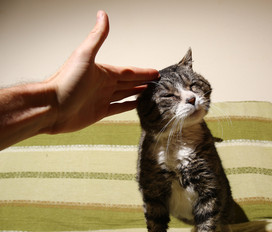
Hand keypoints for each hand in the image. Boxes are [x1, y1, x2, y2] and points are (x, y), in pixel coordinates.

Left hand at [46, 11, 158, 132]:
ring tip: (149, 91)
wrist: (51, 107)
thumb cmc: (65, 82)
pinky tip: (135, 105)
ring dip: (136, 92)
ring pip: (124, 94)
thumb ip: (97, 37)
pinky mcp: (99, 112)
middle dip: (142, 81)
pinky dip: (128, 106)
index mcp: (103, 72)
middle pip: (128, 82)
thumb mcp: (84, 55)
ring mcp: (102, 99)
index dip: (142, 72)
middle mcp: (104, 85)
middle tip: (156, 81)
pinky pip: (118, 108)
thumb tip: (102, 15)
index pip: (128, 71)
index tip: (154, 71)